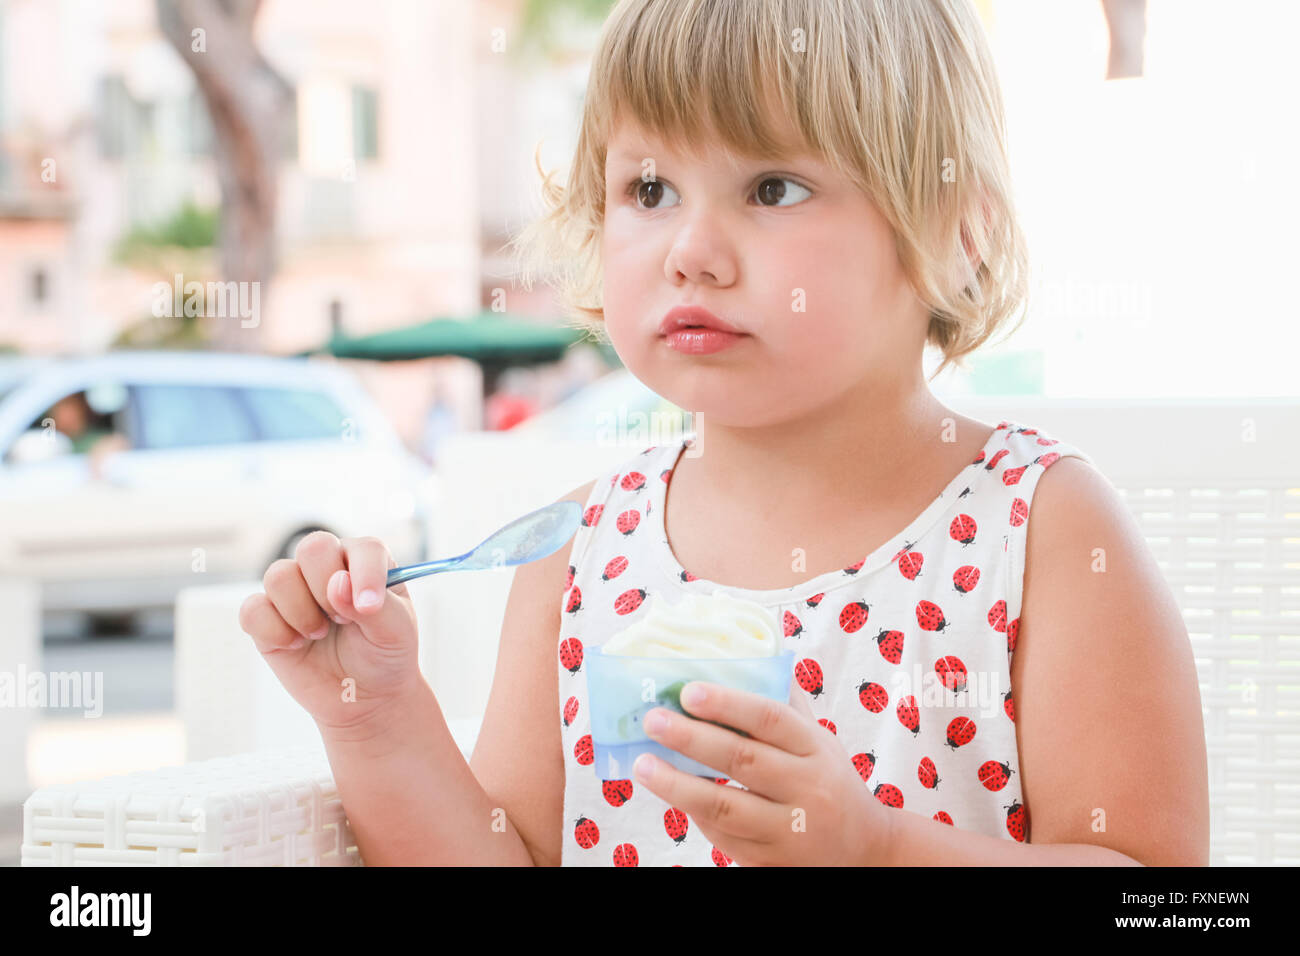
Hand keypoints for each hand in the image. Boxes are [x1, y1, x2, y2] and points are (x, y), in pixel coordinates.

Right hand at [238, 532, 421, 734]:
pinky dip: (274, 631)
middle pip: (313, 548)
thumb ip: (374, 605)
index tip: (368, 608)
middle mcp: (327, 567)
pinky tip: (295, 645)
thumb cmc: (385, 654)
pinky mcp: (267, 617)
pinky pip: (253, 609)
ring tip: (320, 634)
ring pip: (278, 575)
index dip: (366, 574)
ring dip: (301, 612)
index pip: (364, 548)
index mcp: (366, 562)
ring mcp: (294, 590)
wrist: (365, 696)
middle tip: (342, 621)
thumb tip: (337, 583)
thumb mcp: (396, 632)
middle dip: (327, 590)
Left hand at [632, 682, 895, 865]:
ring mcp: (789, 829)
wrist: (864, 849)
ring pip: (725, 806)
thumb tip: (747, 655)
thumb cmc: (828, 781)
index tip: (689, 690)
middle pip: (743, 759)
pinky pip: (724, 837)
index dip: (728, 702)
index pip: (770, 718)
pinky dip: (694, 814)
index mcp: (816, 748)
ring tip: (642, 765)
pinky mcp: (770, 859)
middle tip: (652, 720)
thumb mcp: (819, 741)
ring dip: (677, 784)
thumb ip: (785, 704)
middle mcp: (806, 788)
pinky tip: (670, 793)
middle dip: (691, 738)